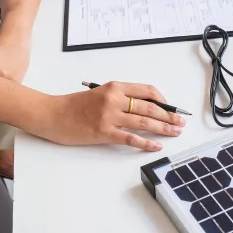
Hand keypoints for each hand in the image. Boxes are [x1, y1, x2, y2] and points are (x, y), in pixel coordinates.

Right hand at [39, 81, 184, 151]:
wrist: (52, 114)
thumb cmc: (74, 105)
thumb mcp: (99, 94)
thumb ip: (119, 98)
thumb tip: (144, 108)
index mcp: (114, 87)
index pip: (146, 91)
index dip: (163, 100)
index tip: (171, 108)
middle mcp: (114, 99)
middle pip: (150, 107)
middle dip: (169, 116)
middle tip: (181, 123)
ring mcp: (109, 116)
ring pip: (144, 122)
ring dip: (163, 128)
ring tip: (175, 133)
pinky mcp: (103, 133)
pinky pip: (131, 138)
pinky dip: (146, 143)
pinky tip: (156, 146)